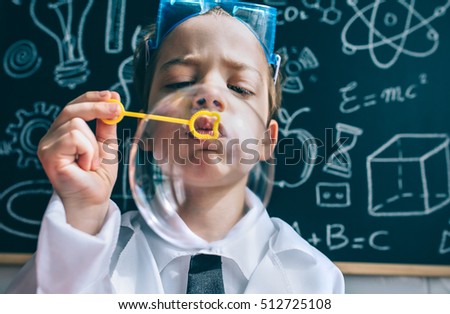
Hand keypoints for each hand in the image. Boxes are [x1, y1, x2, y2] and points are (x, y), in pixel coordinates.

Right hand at [38, 91, 121, 233]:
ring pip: (77, 125)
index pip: (74, 106)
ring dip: (94, 145)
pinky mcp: (49, 154)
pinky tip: (85, 166)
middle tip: (117, 109)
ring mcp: (47, 145)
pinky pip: (74, 138)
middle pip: (73, 109)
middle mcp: (52, 136)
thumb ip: (106, 125)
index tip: (113, 96)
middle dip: (98, 107)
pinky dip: (88, 151)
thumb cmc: (98, 176)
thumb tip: (113, 102)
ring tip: (92, 162)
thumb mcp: (107, 145)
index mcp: (64, 132)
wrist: (94, 200)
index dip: (92, 97)